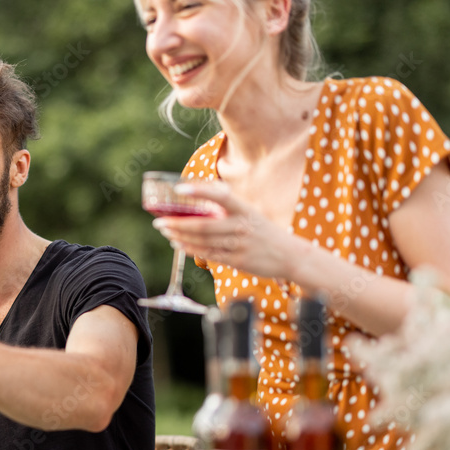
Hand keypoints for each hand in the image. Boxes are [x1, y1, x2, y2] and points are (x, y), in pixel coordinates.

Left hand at [153, 183, 299, 279]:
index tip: (179, 189)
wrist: (289, 255)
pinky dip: (191, 250)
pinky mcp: (237, 261)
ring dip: (180, 237)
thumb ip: (228, 209)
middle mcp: (241, 226)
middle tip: (159, 222)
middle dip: (177, 224)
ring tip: (167, 232)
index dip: (199, 191)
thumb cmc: (264, 232)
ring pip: (203, 242)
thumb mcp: (250, 213)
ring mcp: (239, 245)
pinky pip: (209, 255)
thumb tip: (199, 202)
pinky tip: (180, 245)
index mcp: (244, 209)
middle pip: (203, 225)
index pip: (220, 195)